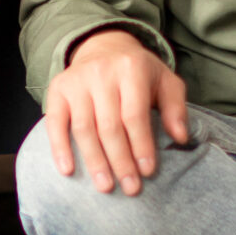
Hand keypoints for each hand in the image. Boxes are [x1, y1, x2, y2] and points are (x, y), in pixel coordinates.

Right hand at [40, 28, 190, 194]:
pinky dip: (60, 148)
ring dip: (94, 161)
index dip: (141, 145)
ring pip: (84, 128)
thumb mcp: (165, 81)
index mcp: (131, 69)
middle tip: (130, 187)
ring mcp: (76, 81)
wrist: (103, 46)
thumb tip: (180, 137)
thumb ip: (175, 108)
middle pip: (109, 126)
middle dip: (120, 160)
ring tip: (105, 187)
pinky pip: (55, 122)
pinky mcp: (57, 90)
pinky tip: (68, 170)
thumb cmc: (138, 73)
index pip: (135, 115)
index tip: (147, 172)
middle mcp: (101, 73)